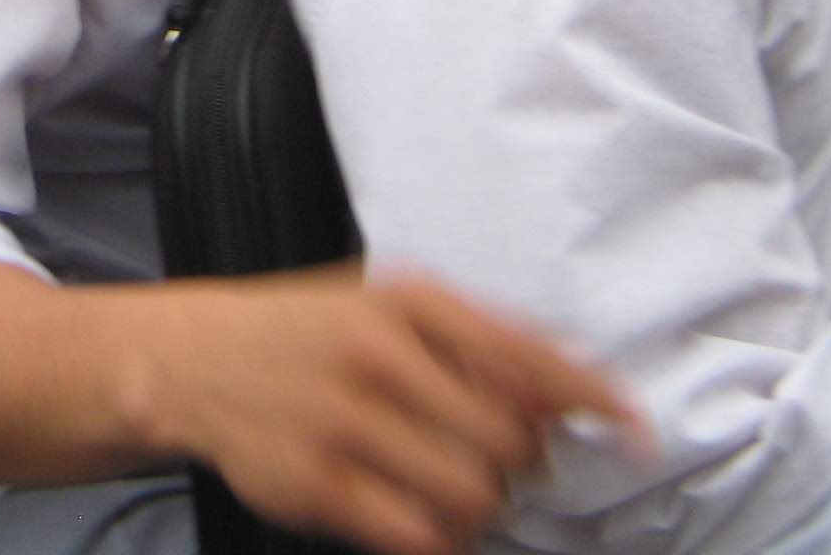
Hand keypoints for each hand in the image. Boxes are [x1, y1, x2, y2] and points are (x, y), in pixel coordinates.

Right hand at [148, 266, 642, 554]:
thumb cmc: (308, 332)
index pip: (529, 352)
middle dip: (520, 466)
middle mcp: (380, 354)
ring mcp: (345, 421)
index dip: (595, 398)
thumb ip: (474, 339)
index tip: (637, 431)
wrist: (193, 360)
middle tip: (500, 464)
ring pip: (472, 496)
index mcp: (409, 299)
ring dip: (482, 509)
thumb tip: (566, 393)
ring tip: (454, 492)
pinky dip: (439, 540)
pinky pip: (418, 537)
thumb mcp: (386, 304)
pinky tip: (422, 519)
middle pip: (511, 442)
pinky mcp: (318, 484)